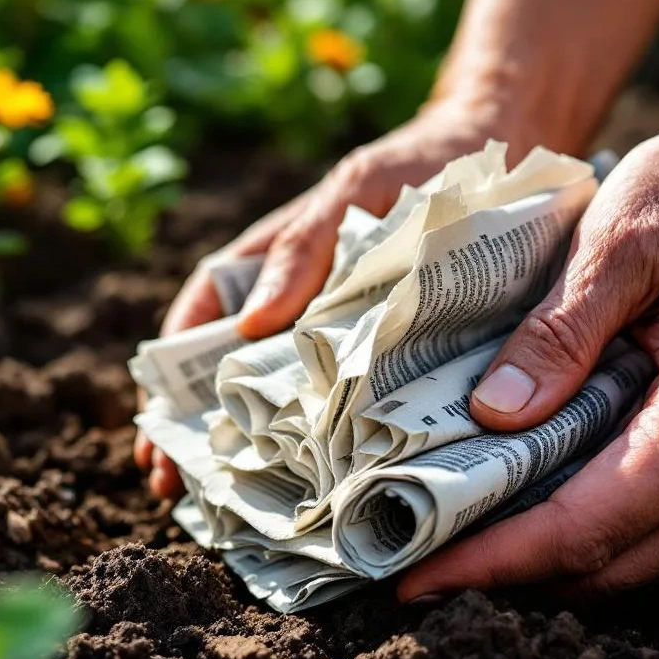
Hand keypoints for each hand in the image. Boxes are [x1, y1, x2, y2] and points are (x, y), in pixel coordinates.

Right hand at [137, 99, 552, 498]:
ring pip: (285, 395)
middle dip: (195, 427)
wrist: (504, 152)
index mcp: (277, 261)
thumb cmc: (420, 163)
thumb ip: (306, 244)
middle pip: (230, 369)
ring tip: (226, 506)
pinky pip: (353, 403)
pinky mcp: (397, 352)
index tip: (154, 422)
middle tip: (172, 484)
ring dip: (252, 447)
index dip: (171, 370)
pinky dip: (326, 445)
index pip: (204, 314)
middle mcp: (302, 302)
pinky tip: (320, 490)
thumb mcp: (357, 188)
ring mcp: (346, 330)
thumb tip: (250, 324)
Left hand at [398, 102, 658, 600]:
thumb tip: (491, 416)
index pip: (582, 531)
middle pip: (604, 570)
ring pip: (633, 565)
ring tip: (455, 529)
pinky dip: (587, 533)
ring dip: (542, 560)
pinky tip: (525, 497)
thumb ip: (557, 334)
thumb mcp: (618, 239)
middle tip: (413, 550)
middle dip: (503, 573)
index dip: (489, 564)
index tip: (411, 579)